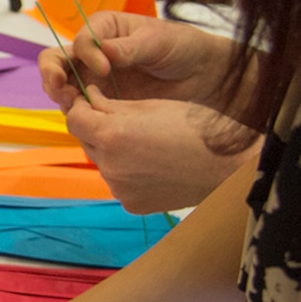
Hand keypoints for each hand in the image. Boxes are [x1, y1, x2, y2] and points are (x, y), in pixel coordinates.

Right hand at [39, 12, 237, 108]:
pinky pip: (81, 109)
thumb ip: (130, 47)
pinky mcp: (103, 102)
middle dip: (52, 74)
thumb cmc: (181, 47)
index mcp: (103, 29)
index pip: (80, 40)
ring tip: (72, 105)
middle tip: (60, 88)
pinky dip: (78, 114)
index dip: (86, 55)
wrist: (201, 76)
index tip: (105, 69)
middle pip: (57, 61)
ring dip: (61, 96)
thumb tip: (103, 50)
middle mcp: (92, 53)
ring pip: (63, 87)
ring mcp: (95, 79)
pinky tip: (87, 119)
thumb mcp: (158, 42)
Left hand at [60, 91, 256, 213]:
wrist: (226, 168)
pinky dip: (127, 173)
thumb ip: (112, 104)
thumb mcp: (150, 106)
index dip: (81, 106)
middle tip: (123, 121)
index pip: (74, 118)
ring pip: (103, 163)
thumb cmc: (194, 127)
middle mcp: (110, 166)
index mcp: (112, 135)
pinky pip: (119, 183)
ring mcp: (119, 189)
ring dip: (112, 152)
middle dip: (97, 129)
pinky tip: (151, 165)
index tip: (91, 100)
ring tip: (144, 144)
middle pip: (87, 142)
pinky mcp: (131, 204)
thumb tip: (88, 97)